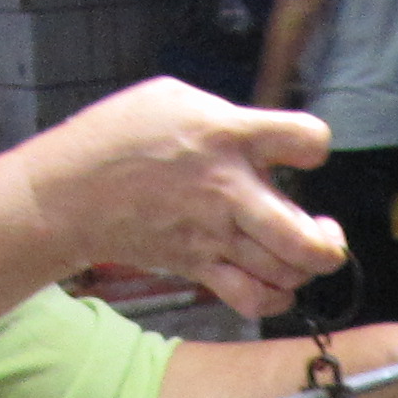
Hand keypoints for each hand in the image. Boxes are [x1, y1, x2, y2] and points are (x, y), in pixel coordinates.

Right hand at [9, 78, 346, 317]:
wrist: (69, 193)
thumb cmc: (116, 138)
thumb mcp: (174, 98)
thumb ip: (227, 117)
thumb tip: (260, 137)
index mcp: (227, 136)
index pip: (305, 140)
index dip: (314, 146)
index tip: (301, 152)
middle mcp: (229, 191)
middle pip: (304, 237)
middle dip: (328, 243)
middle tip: (324, 233)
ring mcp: (213, 235)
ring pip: (284, 272)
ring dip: (302, 269)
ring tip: (297, 254)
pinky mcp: (197, 266)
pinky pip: (251, 298)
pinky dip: (273, 298)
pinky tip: (275, 284)